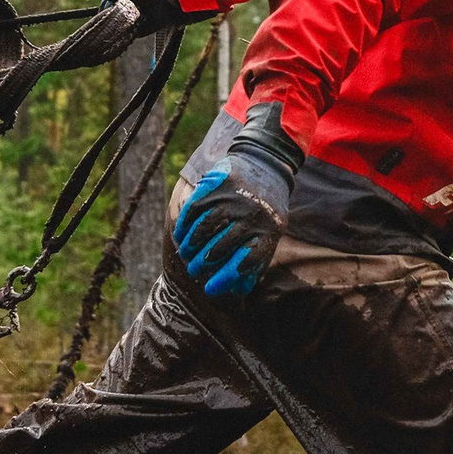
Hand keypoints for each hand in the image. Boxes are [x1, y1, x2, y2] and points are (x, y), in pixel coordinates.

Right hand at [174, 104, 301, 299]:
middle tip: (193, 270)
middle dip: (202, 264)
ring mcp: (232, 199)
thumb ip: (256, 259)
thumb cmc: (267, 207)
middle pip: (219, 247)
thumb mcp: (272, 231)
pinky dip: (184, 226)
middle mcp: (250, 215)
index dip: (225, 278)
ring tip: (185, 255)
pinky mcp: (216, 185)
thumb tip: (238, 290)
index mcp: (267, 230)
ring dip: (190, 247)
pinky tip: (181, 236)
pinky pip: (194, 210)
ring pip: (203, 230)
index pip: (245, 261)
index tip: (210, 289)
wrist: (265, 163)